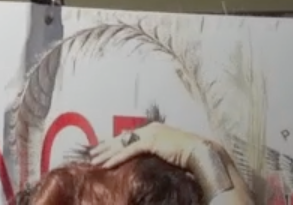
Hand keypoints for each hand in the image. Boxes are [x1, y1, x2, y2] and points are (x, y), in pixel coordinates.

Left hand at [91, 124, 241, 196]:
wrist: (200, 152)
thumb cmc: (189, 154)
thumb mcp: (169, 150)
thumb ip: (157, 150)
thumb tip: (147, 155)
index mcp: (153, 129)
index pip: (129, 135)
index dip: (115, 141)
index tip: (103, 146)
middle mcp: (149, 128)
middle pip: (122, 138)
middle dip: (105, 146)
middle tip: (92, 153)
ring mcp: (150, 133)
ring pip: (122, 144)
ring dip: (106, 153)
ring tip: (94, 161)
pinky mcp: (151, 141)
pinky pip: (129, 151)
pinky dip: (116, 158)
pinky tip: (106, 165)